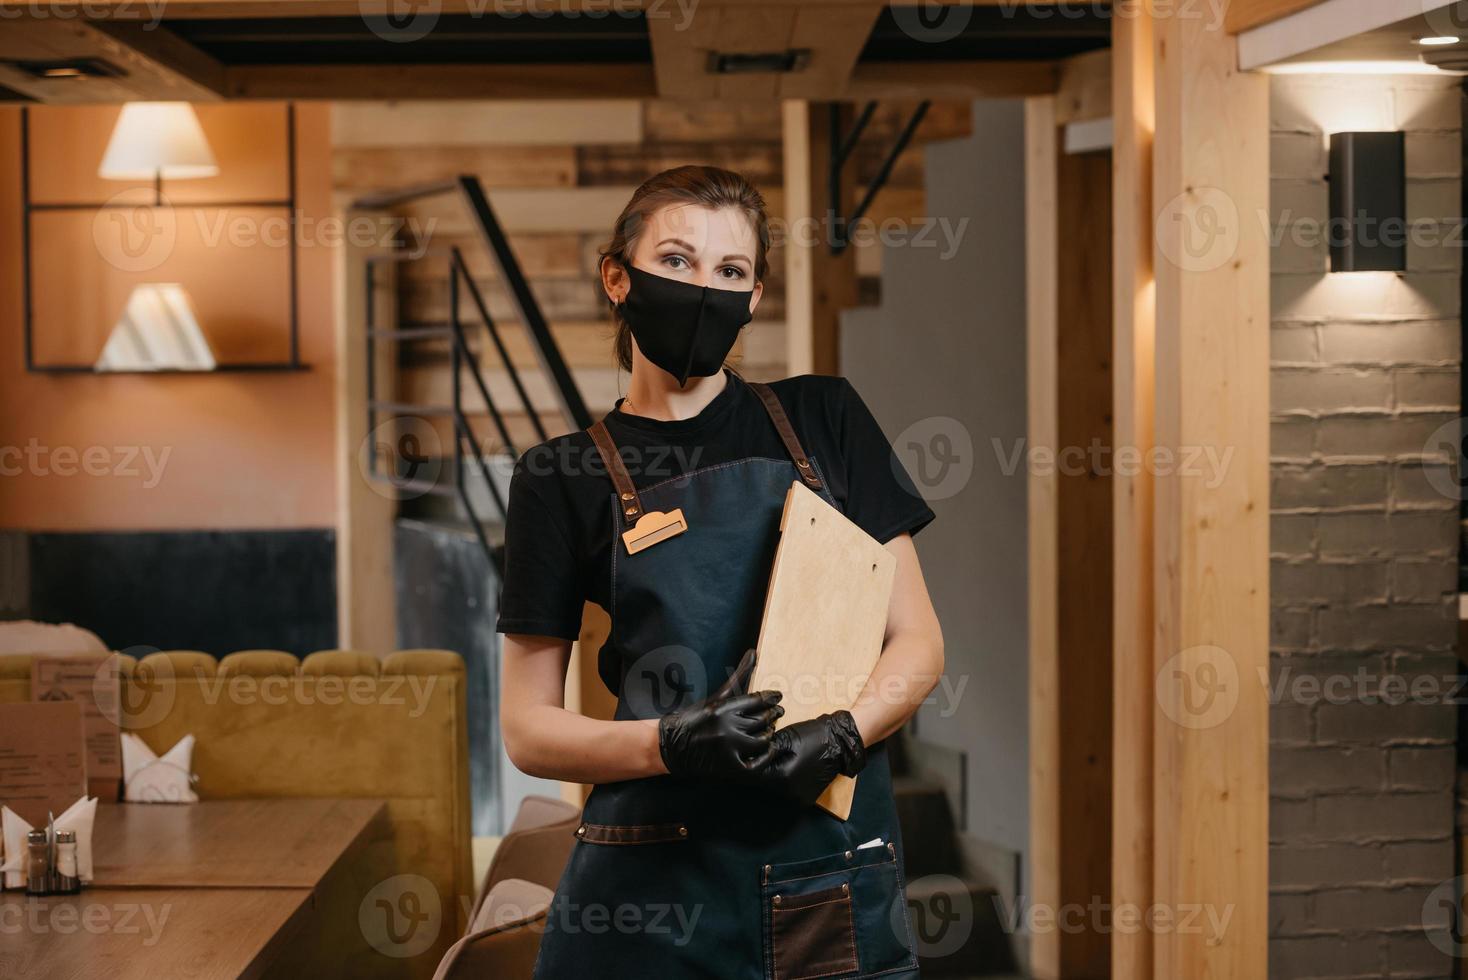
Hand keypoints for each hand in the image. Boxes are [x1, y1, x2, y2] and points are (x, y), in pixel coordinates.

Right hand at [658, 651, 783, 779]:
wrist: (672, 747)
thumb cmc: (695, 718)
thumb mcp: (717, 695)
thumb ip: (739, 675)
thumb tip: (754, 651)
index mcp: (722, 708)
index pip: (758, 700)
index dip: (772, 698)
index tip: (778, 697)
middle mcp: (726, 727)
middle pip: (763, 719)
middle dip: (774, 714)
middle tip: (779, 712)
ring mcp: (728, 749)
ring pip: (762, 740)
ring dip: (770, 734)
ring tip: (771, 730)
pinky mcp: (729, 767)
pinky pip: (757, 763)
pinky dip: (766, 756)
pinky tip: (767, 750)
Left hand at [760, 710, 866, 805]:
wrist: (841, 743)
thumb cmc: (814, 737)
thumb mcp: (785, 737)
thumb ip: (765, 749)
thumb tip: (750, 755)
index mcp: (782, 777)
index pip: (755, 775)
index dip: (752, 763)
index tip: (751, 754)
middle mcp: (789, 793)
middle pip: (765, 784)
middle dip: (763, 770)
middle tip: (765, 755)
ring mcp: (799, 798)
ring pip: (776, 789)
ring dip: (774, 777)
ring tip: (780, 760)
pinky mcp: (807, 799)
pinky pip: (789, 792)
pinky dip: (787, 782)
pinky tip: (792, 768)